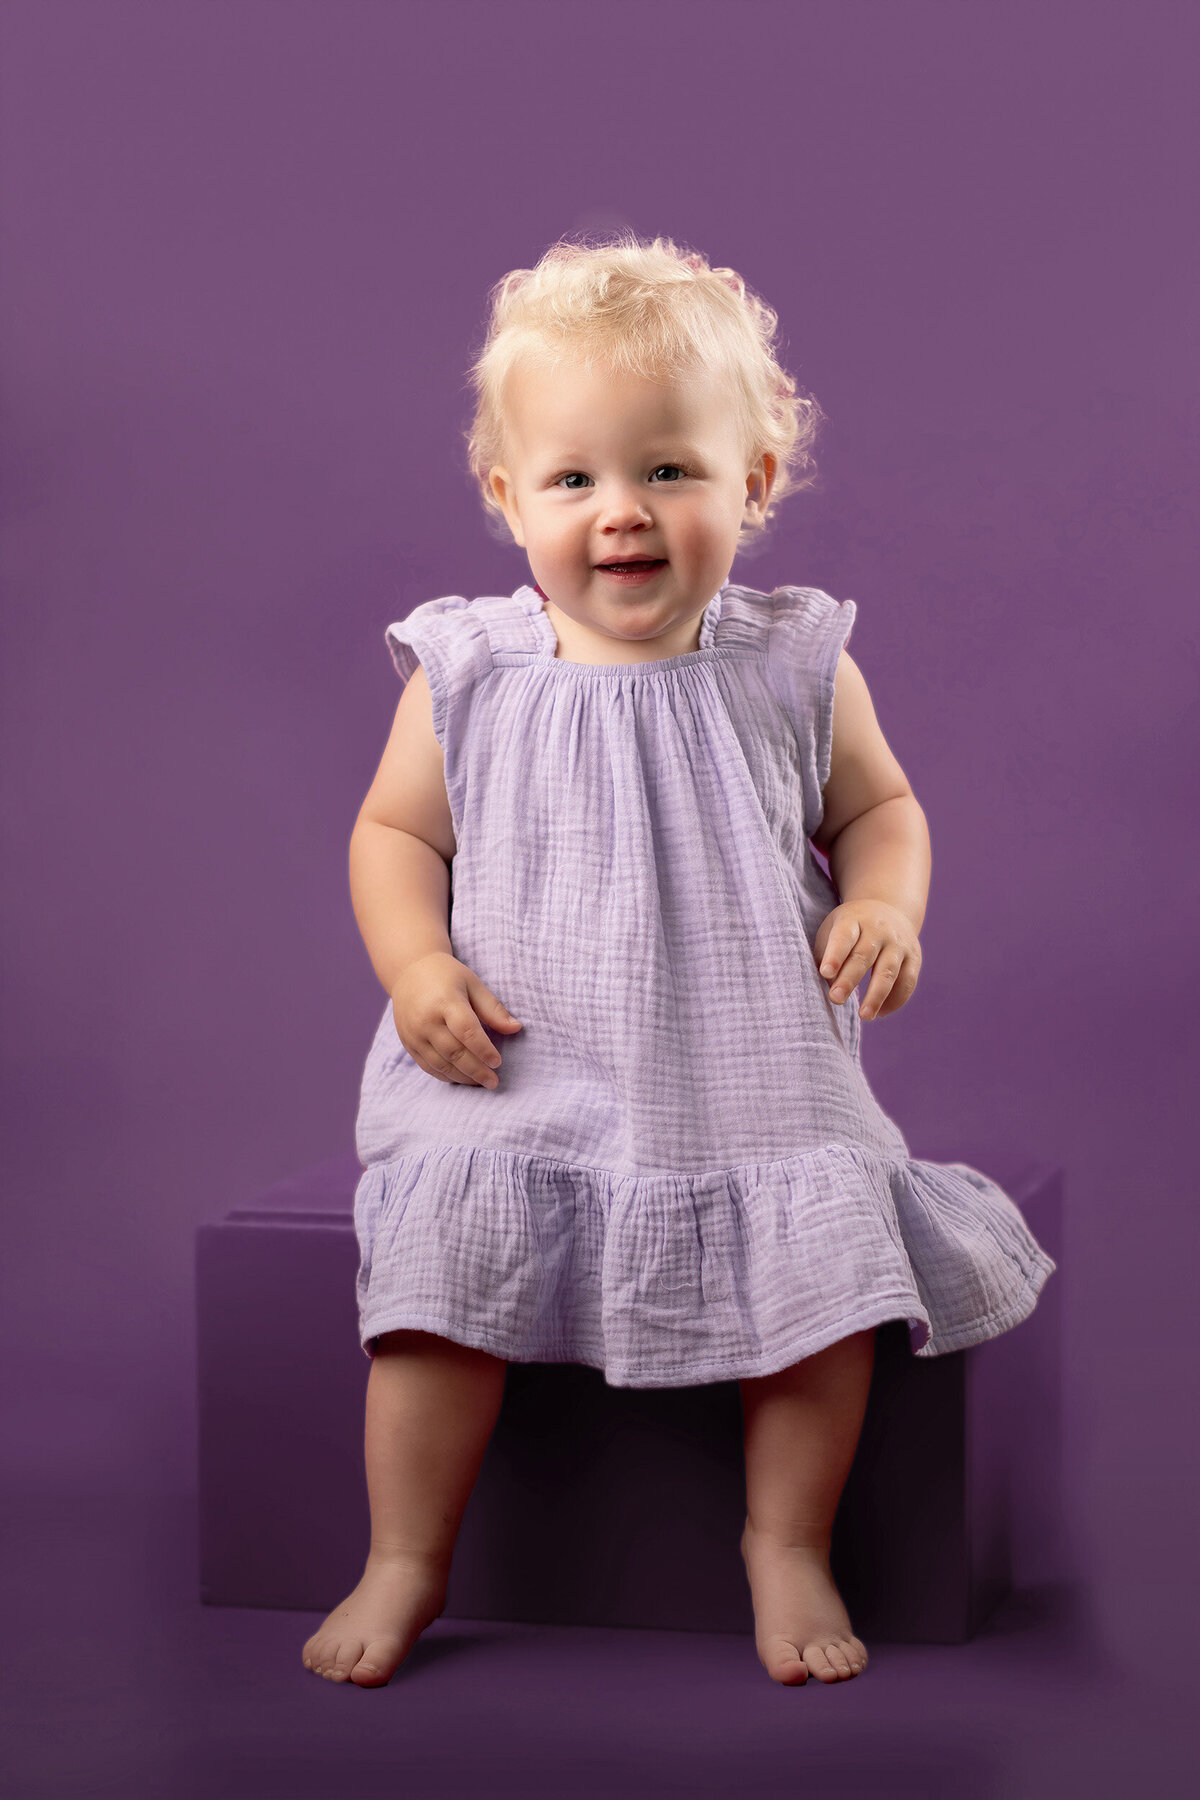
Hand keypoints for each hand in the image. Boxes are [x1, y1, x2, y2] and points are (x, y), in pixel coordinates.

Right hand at [391, 952, 522, 1087]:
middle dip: (476, 1070)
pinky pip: (428, 1066)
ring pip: (440, 1064)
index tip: (498, 1062)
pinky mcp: (408, 1044)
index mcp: (445, 1001)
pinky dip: (446, 1076)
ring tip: (481, 1082)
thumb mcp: (473, 984)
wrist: (408, 972)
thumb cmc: (447, 976)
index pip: (466, 1030)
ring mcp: (414, 1034)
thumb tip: (516, 1028)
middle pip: (453, 1052)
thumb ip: (493, 1009)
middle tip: (494, 1082)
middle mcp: (426, 1020)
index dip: (483, 1049)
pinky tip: (462, 1078)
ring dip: (462, 1077)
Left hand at [812, 901, 921, 1021]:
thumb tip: (831, 988)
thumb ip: (826, 957)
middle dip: (849, 979)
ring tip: (864, 1015)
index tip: (825, 972)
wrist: (887, 909)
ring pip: (888, 971)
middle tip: (836, 999)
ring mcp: (898, 943)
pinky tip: (881, 1013)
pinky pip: (907, 981)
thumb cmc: (850, 929)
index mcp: (854, 920)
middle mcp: (879, 929)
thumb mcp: (833, 931)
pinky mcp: (914, 957)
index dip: (835, 955)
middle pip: (864, 956)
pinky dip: (896, 1000)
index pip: (844, 937)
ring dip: (876, 996)